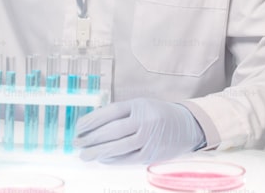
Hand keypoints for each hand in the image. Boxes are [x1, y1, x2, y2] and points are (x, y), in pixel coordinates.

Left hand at [74, 98, 205, 163]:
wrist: (187, 126)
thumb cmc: (157, 114)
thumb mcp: (140, 105)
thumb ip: (120, 113)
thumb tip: (92, 125)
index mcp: (139, 105)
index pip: (110, 112)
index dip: (92, 120)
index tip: (78, 127)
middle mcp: (144, 121)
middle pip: (112, 130)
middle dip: (91, 138)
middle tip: (76, 143)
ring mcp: (149, 139)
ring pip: (119, 146)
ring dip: (98, 152)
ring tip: (84, 155)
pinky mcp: (152, 154)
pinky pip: (128, 158)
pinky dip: (113, 159)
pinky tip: (102, 159)